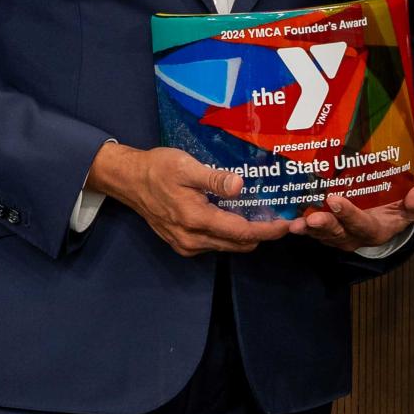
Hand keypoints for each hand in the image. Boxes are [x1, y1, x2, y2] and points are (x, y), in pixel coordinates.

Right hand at [87, 141, 292, 256]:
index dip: (266, 231)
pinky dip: (230, 235)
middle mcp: (192, 239)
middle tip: (279, 218)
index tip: (286, 225)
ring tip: (262, 217)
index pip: (240, 233)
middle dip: (261, 234)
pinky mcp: (182, 244)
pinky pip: (214, 244)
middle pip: (238, 244)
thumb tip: (239, 186)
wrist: (128, 181)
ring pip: (227, 246)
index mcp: (196, 219)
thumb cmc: (157, 169)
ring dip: (246, 236)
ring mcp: (186, 245)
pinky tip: (236, 217)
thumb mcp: (186, 167)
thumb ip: (214, 178)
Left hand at [290, 181, 413, 250]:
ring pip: (321, 233)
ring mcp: (337, 234)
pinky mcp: (325, 229)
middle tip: (309, 219)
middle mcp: (353, 236)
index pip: (362, 225)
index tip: (335, 200)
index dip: (348, 214)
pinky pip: (311, 228)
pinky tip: (287, 215)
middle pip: (337, 233)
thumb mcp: (413, 207)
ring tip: (294, 223)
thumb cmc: (399, 207)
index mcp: (375, 230)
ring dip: (307, 228)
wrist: (386, 214)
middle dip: (323, 226)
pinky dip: (300, 223)